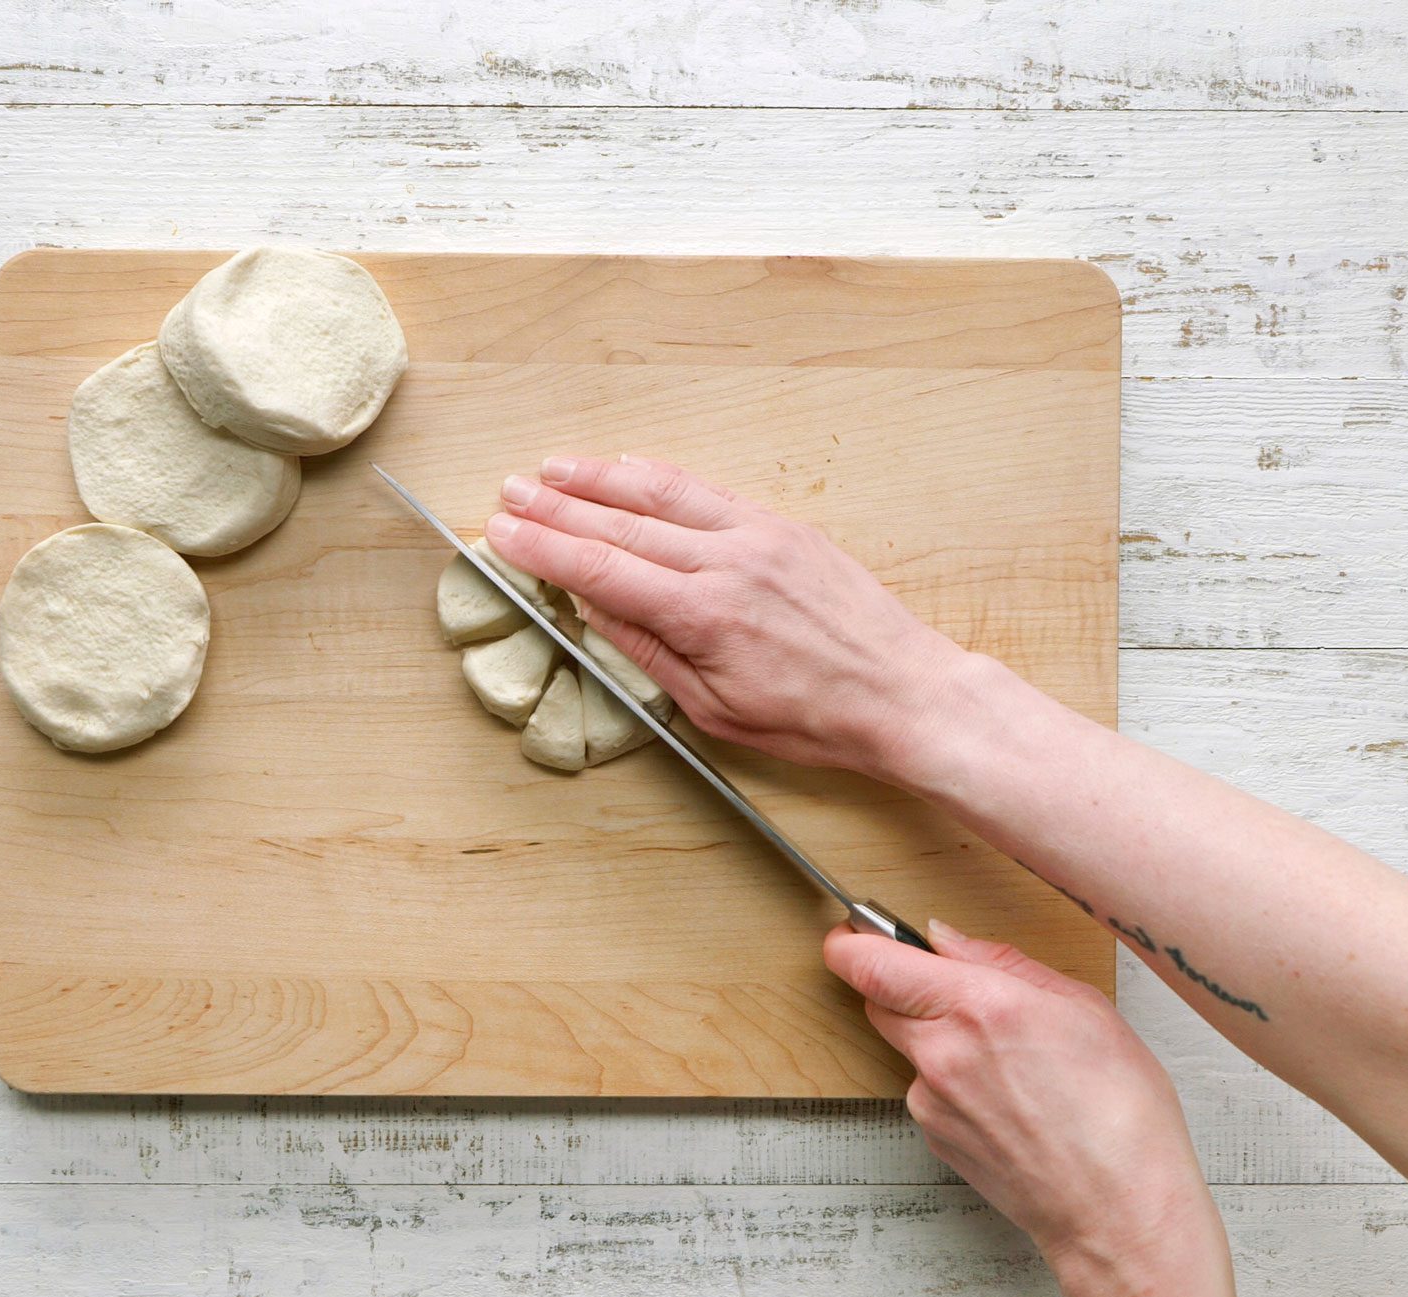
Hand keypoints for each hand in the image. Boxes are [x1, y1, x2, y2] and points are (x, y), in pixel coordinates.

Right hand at [485, 455, 968, 780]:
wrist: (905, 693)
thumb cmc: (817, 718)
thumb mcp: (716, 710)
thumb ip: (650, 653)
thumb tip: (597, 610)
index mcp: (705, 615)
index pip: (600, 569)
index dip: (543, 549)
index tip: (502, 534)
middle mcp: (729, 562)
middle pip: (621, 524)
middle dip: (556, 507)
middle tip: (508, 493)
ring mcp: (759, 536)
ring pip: (662, 494)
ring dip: (600, 478)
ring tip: (553, 468)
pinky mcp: (784, 527)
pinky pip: (708, 491)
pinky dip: (660, 477)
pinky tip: (629, 468)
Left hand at [826, 919, 1238, 1296]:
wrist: (1119, 1209)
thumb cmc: (1120, 1113)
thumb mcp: (1083, 1007)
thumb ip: (1003, 962)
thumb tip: (947, 941)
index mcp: (979, 1006)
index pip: (872, 963)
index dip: (851, 942)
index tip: (853, 932)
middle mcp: (942, 1052)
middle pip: (878, 1001)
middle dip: (901, 987)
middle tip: (953, 992)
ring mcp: (931, 1099)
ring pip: (908, 1048)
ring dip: (937, 1041)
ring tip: (1011, 1064)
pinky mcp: (933, 1136)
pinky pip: (928, 1091)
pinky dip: (953, 1085)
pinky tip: (1008, 1100)